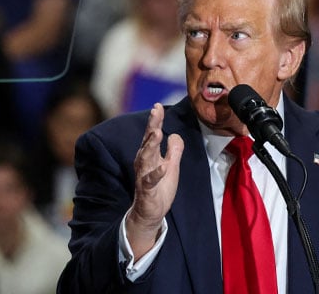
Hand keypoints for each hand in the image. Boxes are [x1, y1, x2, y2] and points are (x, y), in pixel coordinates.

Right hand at [126, 103, 183, 259]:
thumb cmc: (159, 188)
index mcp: (149, 155)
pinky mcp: (147, 190)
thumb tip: (175, 134)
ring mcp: (144, 176)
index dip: (155, 120)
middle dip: (151, 126)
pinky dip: (156, 174)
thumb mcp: (171, 165)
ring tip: (156, 133)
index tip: (157, 106)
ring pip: (146, 158)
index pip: (152, 134)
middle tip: (155, 111)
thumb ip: (174, 150)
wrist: (151, 212)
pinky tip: (163, 167)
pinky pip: (151, 180)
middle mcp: (144, 162)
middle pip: (147, 141)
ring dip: (150, 145)